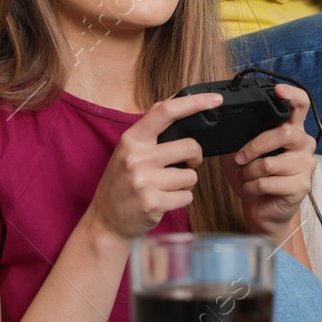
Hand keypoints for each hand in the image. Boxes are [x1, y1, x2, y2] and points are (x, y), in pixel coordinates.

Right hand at [83, 94, 215, 242]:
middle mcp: (136, 157)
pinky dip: (181, 199)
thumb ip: (151, 130)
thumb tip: (178, 104)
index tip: (215, 100)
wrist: (106, 221)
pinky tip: (164, 200)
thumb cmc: (121, 184)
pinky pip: (187, 196)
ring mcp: (144, 181)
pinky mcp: (152, 203)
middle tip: (186, 164)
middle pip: (189, 147)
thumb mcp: (128, 151)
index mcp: (132, 139)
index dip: (194, 103)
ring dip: (185, 183)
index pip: (165, 111)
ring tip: (166, 187)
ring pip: (191, 176)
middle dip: (195, 158)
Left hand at [221, 84, 315, 239]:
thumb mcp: (243, 151)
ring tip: (246, 176)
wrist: (263, 211)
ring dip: (250, 172)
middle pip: (285, 133)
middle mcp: (304, 145)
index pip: (301, 105)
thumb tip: (220, 114)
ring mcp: (305, 166)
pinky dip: (253, 186)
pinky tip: (252, 188)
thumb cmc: (255, 178)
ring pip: (272, 162)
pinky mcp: (301, 186)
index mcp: (293, 130)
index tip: (278, 90)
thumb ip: (241, 133)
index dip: (292, 94)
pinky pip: (270, 182)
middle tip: (241, 157)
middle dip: (255, 146)